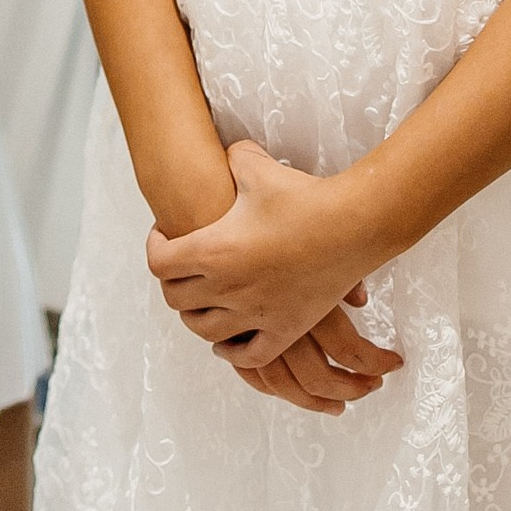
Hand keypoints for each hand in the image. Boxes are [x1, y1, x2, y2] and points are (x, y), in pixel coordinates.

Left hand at [147, 138, 402, 408]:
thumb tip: (227, 154)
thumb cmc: (304, 196)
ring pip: (205, 331)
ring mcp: (257, 313)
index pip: (158, 263)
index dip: (155, 247)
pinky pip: (248, 356)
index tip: (165, 235)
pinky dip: (233, 352)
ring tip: (202, 300)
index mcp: (213, 250)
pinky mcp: (286, 328)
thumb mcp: (256, 166)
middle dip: (173, 282)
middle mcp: (228, 287)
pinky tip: (228, 342)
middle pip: (176, 300)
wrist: (354, 224)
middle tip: (182, 267)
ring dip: (197, 316)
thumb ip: (232, 158)